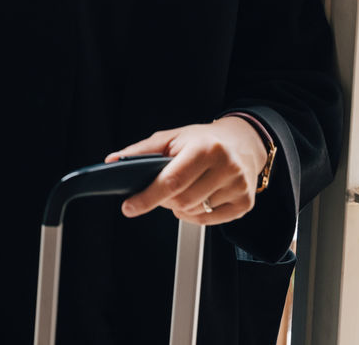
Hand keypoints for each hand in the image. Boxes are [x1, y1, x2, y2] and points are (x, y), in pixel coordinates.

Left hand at [105, 117, 267, 225]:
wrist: (244, 142)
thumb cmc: (204, 140)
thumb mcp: (173, 137)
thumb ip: (142, 150)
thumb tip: (113, 160)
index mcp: (205, 148)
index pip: (171, 181)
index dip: (147, 197)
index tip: (129, 207)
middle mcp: (226, 167)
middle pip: (182, 201)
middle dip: (164, 200)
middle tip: (164, 190)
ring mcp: (238, 187)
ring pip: (194, 212)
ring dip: (180, 207)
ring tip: (186, 188)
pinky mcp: (245, 203)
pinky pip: (209, 221)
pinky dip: (196, 214)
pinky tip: (200, 197)